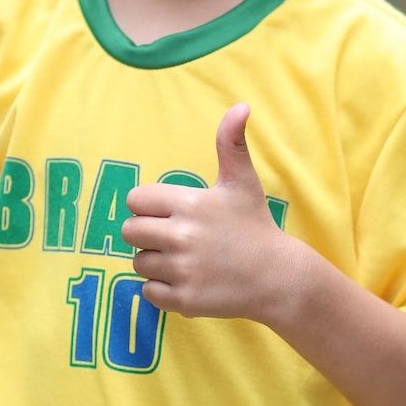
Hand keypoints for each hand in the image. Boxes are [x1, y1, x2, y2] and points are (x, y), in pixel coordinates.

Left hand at [122, 103, 295, 320]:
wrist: (277, 277)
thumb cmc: (255, 224)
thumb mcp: (243, 181)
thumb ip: (231, 143)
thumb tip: (241, 105)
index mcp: (190, 203)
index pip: (135, 200)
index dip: (149, 206)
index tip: (170, 212)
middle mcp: (182, 236)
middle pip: (129, 231)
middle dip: (145, 233)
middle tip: (172, 236)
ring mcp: (182, 270)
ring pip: (138, 262)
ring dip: (154, 261)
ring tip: (183, 258)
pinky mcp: (183, 300)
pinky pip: (148, 292)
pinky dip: (161, 289)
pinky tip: (186, 280)